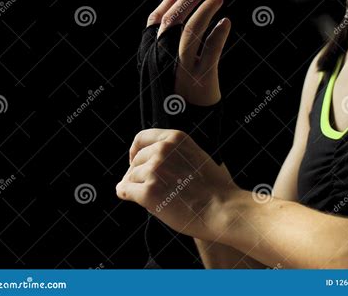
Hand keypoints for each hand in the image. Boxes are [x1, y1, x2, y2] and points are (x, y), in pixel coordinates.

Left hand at [116, 128, 237, 239]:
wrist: (222, 209)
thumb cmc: (214, 188)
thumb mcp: (196, 155)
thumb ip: (175, 153)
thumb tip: (152, 160)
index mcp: (176, 138)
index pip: (142, 138)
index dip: (136, 150)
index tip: (136, 160)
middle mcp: (163, 150)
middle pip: (136, 160)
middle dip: (137, 172)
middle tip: (145, 184)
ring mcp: (155, 170)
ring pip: (130, 176)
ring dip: (136, 186)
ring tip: (151, 196)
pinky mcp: (148, 191)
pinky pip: (124, 190)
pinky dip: (126, 194)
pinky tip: (132, 198)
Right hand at [146, 0, 230, 105]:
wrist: (185, 132)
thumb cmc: (178, 101)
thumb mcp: (167, 75)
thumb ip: (169, 54)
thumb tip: (183, 25)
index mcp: (151, 61)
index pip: (155, 24)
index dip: (168, 4)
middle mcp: (163, 64)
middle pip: (172, 24)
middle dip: (187, 1)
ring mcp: (182, 72)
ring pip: (191, 33)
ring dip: (205, 11)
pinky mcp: (202, 81)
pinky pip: (211, 51)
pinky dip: (219, 34)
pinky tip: (226, 23)